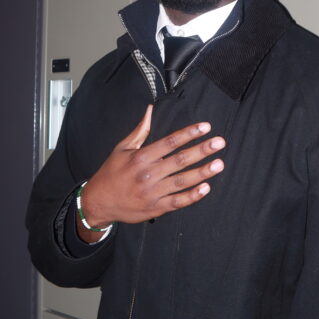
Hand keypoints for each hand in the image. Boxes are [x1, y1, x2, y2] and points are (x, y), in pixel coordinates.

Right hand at [77, 105, 224, 240]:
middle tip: (219, 143)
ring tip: (219, 164)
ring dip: (202, 172)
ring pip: (181, 181)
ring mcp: (152, 192)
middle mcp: (147, 174)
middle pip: (179, 160)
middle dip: (201, 150)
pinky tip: (206, 188)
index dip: (188, 134)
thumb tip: (150, 110)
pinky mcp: (155, 208)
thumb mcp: (121, 148)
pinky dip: (192, 196)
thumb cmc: (111, 172)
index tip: (205, 127)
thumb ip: (139, 130)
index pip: (169, 142)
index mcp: (140, 157)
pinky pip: (177, 202)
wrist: (98, 202)